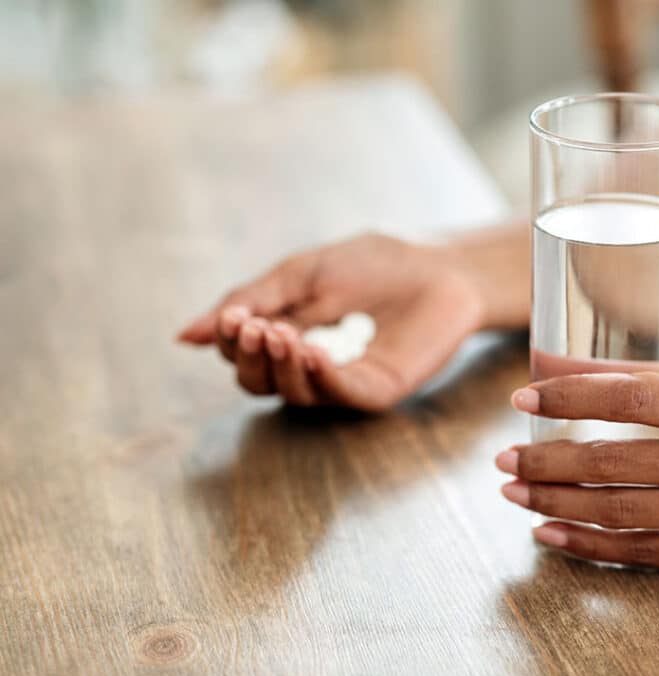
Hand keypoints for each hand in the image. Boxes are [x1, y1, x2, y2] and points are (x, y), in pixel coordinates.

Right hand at [177, 233, 485, 409]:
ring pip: (295, 393)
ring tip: (282, 335)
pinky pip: (342, 394)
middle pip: (260, 383)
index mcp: (286, 338)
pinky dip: (322, 377)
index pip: (244, 355)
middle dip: (252, 357)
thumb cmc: (372, 265)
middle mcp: (309, 367)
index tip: (236, 316)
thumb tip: (184, 337)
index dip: (233, 340)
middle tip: (255, 328)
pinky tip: (311, 353)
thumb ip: (249, 301)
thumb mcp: (300, 274)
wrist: (438, 264)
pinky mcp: (377, 390)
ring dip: (281, 367)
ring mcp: (343, 382)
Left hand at [496, 369, 658, 576]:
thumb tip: (580, 368)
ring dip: (555, 504)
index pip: (628, 398)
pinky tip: (551, 536)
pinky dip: (590, 545)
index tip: (522, 398)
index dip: (568, 397)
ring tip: (514, 496)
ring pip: (618, 510)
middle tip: (502, 461)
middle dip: (545, 462)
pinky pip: (643, 553)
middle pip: (610, 461)